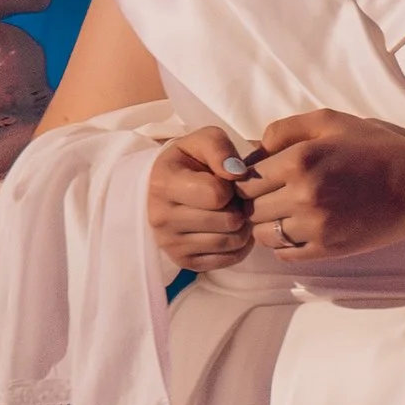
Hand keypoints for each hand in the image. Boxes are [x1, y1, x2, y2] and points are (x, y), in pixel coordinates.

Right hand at [147, 129, 254, 269]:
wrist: (165, 187)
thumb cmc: (189, 162)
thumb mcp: (202, 142)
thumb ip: (220, 148)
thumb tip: (238, 174)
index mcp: (163, 183)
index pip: (216, 194)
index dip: (231, 186)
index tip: (226, 181)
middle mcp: (161, 217)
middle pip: (227, 221)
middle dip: (239, 208)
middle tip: (235, 200)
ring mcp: (170, 244)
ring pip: (231, 242)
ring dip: (243, 226)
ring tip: (234, 212)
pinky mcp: (184, 262)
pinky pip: (229, 259)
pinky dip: (240, 245)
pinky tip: (232, 229)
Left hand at [244, 109, 404, 258]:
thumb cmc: (376, 148)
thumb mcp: (332, 122)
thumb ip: (286, 129)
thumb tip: (253, 148)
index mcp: (299, 160)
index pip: (245, 178)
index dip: (247, 177)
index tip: (260, 176)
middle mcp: (302, 195)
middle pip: (249, 207)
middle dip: (254, 201)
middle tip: (270, 194)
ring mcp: (314, 226)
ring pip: (263, 233)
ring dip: (267, 224)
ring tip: (283, 213)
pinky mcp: (327, 249)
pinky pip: (284, 253)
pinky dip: (283, 244)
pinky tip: (298, 229)